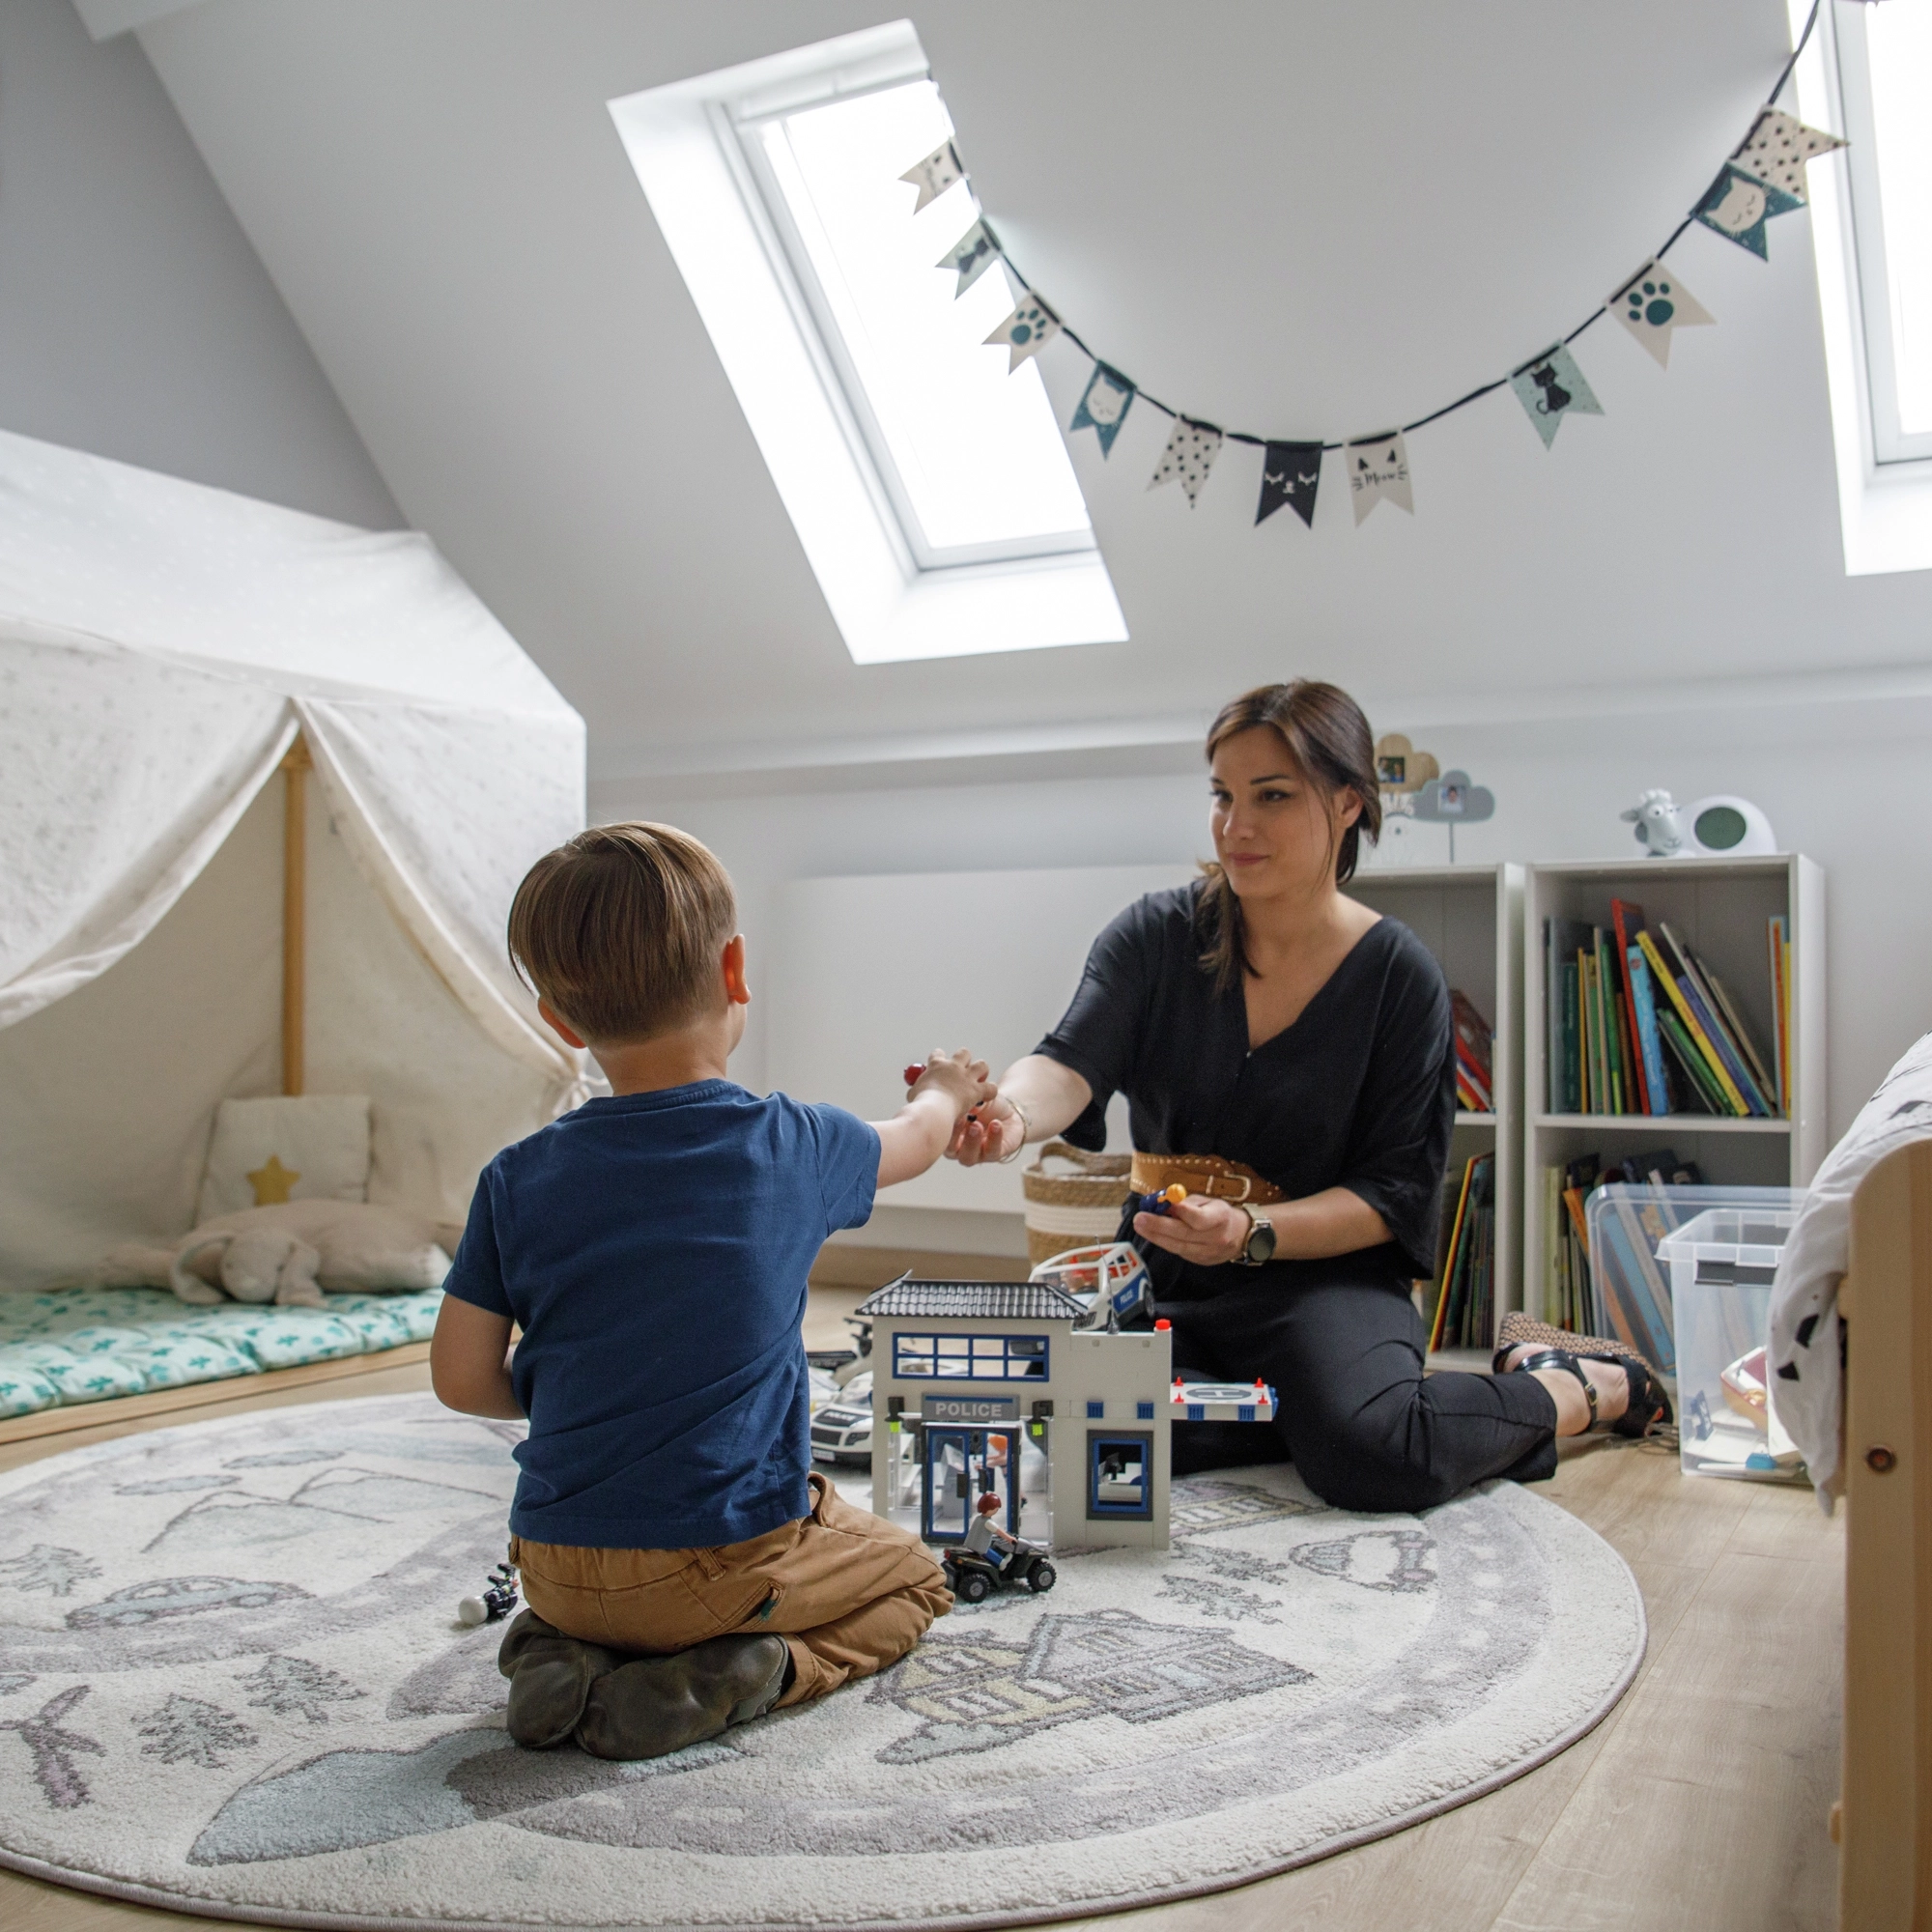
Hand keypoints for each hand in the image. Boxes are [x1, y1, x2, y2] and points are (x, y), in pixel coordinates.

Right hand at [905, 1049, 994, 1119]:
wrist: (933, 1110)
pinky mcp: (976, 1090)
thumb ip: (917, 1090)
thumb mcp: (913, 1093)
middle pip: (963, 1053)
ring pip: (982, 1065)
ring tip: (978, 1081)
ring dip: (981, 1072)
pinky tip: (985, 1097)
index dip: (939, 1058)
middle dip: (965, 1060)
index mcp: (936, 1065)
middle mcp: (953, 1067)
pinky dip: (990, 1092)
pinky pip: (991, 1087)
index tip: (939, 1066)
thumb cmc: (922, 1104)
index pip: (938, 1054)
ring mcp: (966, 1077)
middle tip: (963, 1072)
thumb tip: (914, 1093)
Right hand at [947, 1093, 1024, 1165]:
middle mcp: (958, 1149)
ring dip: (972, 1141)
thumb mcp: (975, 1100)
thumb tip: (962, 1099)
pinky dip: (994, 1137)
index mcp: (948, 1135)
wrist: (1007, 1111)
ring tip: (977, 1124)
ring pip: (969, 1157)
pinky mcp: (994, 1155)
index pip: (941, 1136)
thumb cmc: (983, 1106)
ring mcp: (975, 1155)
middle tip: (961, 1120)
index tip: (949, 1113)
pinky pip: (992, 1151)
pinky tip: (996, 1124)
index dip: (943, 1127)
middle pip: (951, 1151)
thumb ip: (967, 1102)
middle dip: (955, 1136)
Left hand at [1133, 1195, 1252, 1266]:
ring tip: (1140, 1226)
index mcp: (1220, 1218)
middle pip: (1184, 1234)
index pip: (1200, 1219)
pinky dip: (1166, 1242)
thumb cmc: (1219, 1213)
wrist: (1239, 1236)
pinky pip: (1180, 1252)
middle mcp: (1216, 1238)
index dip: (1182, 1212)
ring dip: (1156, 1236)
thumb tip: (1163, 1203)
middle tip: (1140, 1219)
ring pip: (1179, 1246)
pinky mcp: (1201, 1262)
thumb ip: (1187, 1202)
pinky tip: (1154, 1234)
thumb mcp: (1208, 1201)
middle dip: (1159, 1226)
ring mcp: (1208, 1253)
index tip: (1166, 1204)